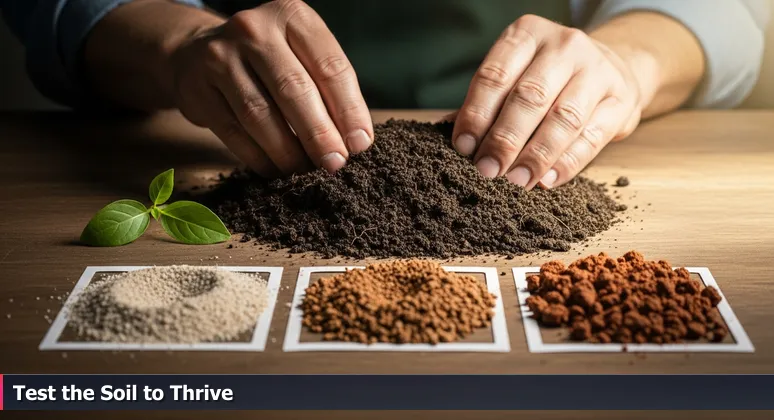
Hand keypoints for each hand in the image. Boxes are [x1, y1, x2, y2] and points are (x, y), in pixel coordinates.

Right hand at [168, 0, 372, 176]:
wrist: (197, 53)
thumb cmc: (268, 61)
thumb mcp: (300, 55)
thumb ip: (327, 89)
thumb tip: (354, 140)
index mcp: (291, 16)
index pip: (329, 66)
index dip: (349, 110)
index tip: (360, 144)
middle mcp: (254, 30)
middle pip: (294, 90)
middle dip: (319, 134)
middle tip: (335, 163)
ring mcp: (220, 57)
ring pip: (260, 114)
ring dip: (288, 151)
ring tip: (306, 170)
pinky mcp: (196, 89)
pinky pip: (234, 132)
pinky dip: (259, 157)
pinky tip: (277, 170)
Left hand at [452, 15, 641, 188]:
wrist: (613, 70)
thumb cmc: (547, 79)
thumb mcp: (516, 75)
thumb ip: (485, 103)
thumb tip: (444, 131)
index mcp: (528, 34)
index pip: (496, 75)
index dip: (476, 113)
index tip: (464, 147)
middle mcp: (564, 46)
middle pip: (529, 97)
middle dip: (504, 139)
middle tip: (487, 170)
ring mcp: (598, 70)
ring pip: (563, 118)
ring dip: (535, 156)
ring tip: (515, 181)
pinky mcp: (621, 101)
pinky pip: (591, 137)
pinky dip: (567, 163)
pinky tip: (546, 181)